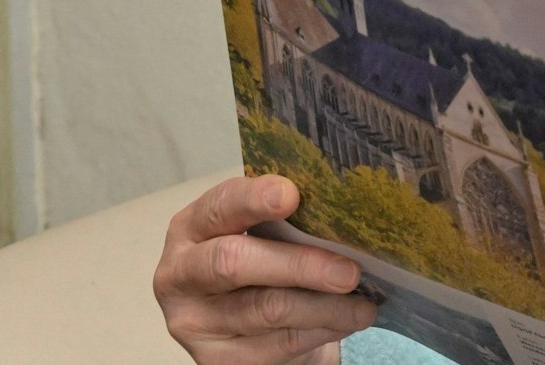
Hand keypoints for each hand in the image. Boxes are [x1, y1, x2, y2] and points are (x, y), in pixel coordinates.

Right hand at [153, 174, 375, 363]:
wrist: (243, 327)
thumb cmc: (260, 261)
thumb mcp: (260, 233)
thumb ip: (284, 219)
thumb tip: (344, 210)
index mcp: (192, 228)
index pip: (219, 206)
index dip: (253, 199)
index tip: (292, 196)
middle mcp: (180, 274)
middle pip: (233, 263)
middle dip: (300, 265)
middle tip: (350, 272)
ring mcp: (194, 322)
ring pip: (266, 310)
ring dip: (325, 307)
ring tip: (363, 306)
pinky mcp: (217, 359)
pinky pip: (278, 344)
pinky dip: (321, 331)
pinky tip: (346, 322)